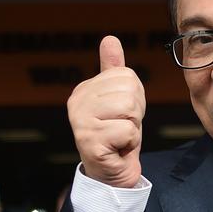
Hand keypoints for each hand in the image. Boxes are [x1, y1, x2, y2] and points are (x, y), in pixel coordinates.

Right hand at [67, 36, 145, 187]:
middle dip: (135, 113)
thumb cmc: (117, 136)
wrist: (112, 173)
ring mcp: (81, 122)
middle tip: (122, 128)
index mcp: (84, 89)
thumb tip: (110, 38)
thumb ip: (114, 70)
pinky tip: (118, 149)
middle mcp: (77, 102)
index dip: (135, 98)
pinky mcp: (90, 141)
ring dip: (133, 128)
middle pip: (129, 91)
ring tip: (120, 137)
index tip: (123, 115)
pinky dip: (130, 142)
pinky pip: (128, 130)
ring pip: (129, 109)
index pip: (127, 76)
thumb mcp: (120, 99)